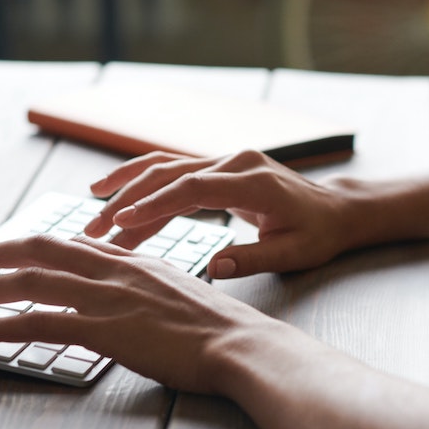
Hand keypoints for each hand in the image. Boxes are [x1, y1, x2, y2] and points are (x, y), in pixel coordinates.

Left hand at [0, 234, 284, 393]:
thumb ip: (146, 289)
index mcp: (132, 260)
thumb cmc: (219, 331)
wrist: (239, 344)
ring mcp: (106, 297)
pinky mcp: (102, 329)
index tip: (5, 253)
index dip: (30, 247)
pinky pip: (36, 323)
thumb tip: (130, 300)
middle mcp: (113, 269)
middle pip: (39, 251)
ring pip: (28, 283)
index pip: (69, 244)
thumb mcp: (179, 294)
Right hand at [84, 150, 359, 277]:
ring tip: (92, 211)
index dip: (156, 204)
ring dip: (127, 187)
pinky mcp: (219, 167)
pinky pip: (175, 172)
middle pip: (170, 173)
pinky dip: (144, 183)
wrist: (335, 209)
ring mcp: (226, 160)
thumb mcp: (293, 253)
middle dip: (128, 200)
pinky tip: (117, 197)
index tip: (122, 222)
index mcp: (253, 181)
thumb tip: (213, 269)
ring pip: (166, 167)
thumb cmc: (317, 234)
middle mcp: (235, 162)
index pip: (194, 188)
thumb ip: (252, 259)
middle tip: (93, 229)